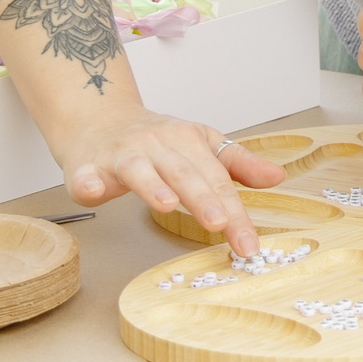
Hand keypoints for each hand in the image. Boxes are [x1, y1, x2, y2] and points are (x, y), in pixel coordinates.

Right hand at [51, 103, 284, 257]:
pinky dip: (86, 181)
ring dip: (152, 186)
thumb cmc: (155, 139)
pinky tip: (90, 190)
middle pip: (184, 174)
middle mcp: (158, 145)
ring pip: (139, 169)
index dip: (236, 212)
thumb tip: (277, 177)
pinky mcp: (88, 165)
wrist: (100, 117)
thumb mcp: (202, 145)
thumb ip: (236, 164)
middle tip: (220, 224)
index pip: (218, 180)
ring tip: (167, 206)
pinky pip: (86, 173)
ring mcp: (122, 154)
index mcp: (189, 141)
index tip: (249, 244)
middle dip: (203, 199)